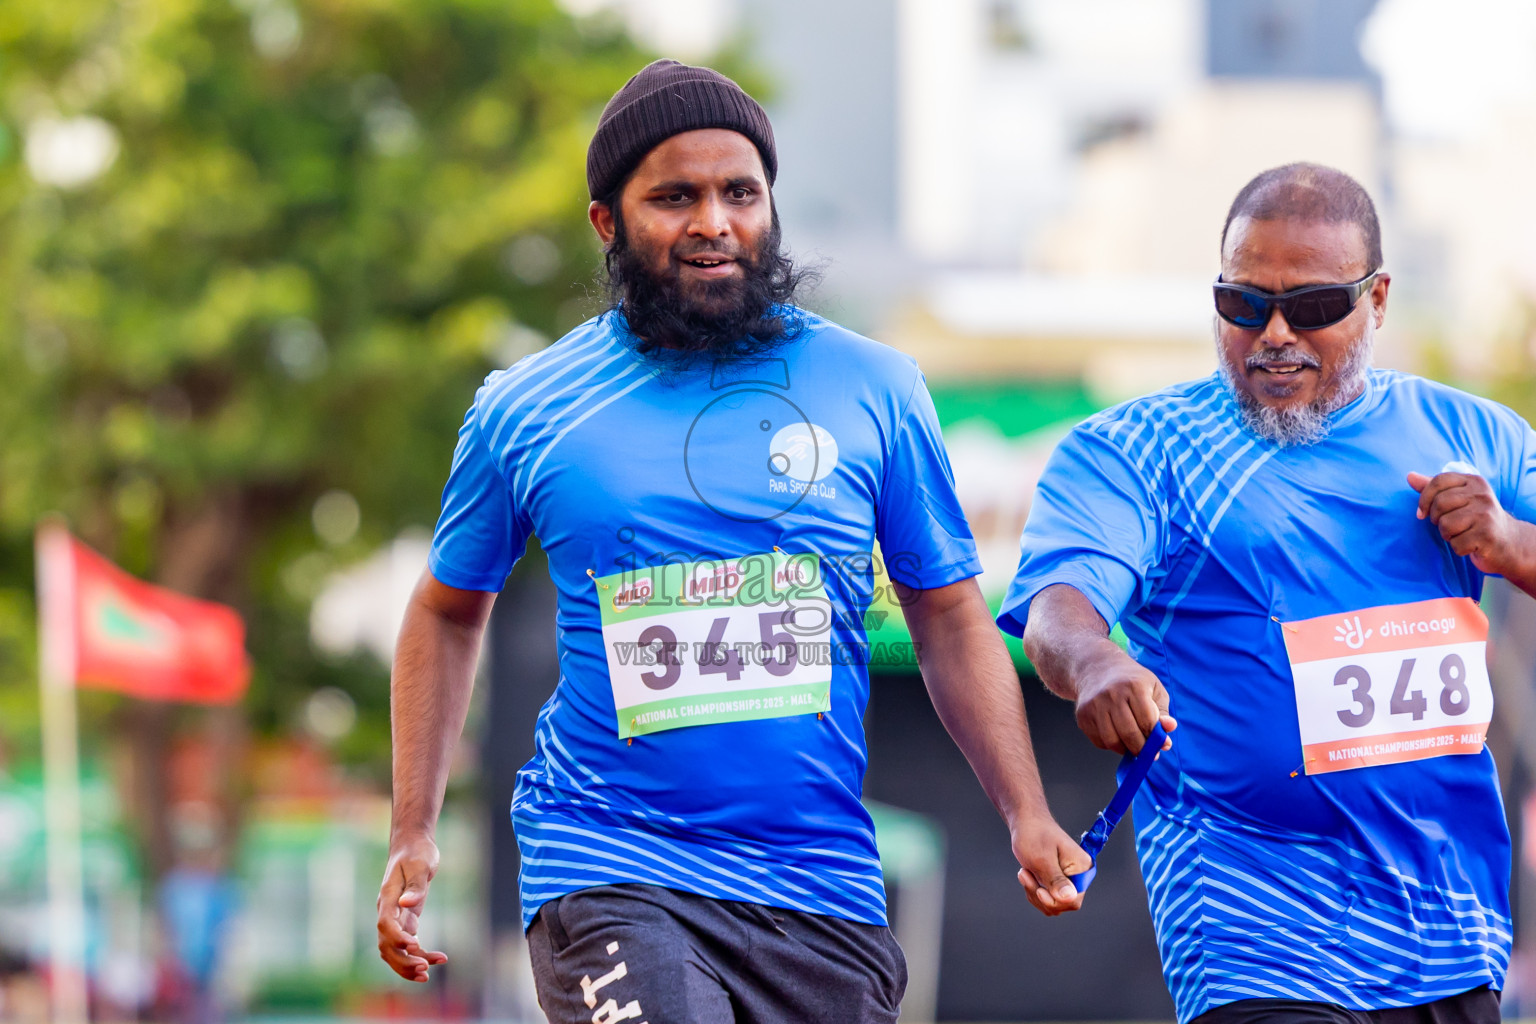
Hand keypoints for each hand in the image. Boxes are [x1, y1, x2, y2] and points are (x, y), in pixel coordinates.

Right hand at [376, 832, 447, 981]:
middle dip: (402, 961)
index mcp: (388, 897)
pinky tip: (438, 959)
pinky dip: (419, 954)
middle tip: (424, 970)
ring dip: (407, 965)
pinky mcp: (406, 919)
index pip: (385, 924)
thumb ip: (416, 885)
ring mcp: (395, 917)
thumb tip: (407, 904)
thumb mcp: (421, 864)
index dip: (397, 938)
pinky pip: (408, 944)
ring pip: (394, 950)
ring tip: (427, 975)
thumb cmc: (417, 852)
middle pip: (386, 945)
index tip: (415, 945)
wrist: (413, 845)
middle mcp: (388, 910)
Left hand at [1011, 813, 1090, 915]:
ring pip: (1052, 904)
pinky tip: (1027, 875)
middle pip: (1062, 904)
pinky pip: (1046, 900)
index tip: (1038, 891)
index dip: (1054, 901)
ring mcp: (1068, 881)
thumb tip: (1069, 898)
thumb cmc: (1034, 835)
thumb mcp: (1042, 859)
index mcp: (1082, 868)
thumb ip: (1056, 880)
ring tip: (1025, 872)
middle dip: (1040, 894)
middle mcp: (1079, 877)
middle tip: (1024, 874)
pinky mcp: (1058, 883)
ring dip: (1034, 892)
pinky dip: (1033, 891)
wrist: (1026, 823)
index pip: (1073, 900)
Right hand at [1073, 644, 1176, 754]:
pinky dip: (1110, 745)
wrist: (1097, 667)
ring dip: (1125, 750)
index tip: (1161, 744)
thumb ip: (1163, 713)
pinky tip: (1117, 736)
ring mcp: (1094, 705)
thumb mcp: (1153, 689)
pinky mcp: (1083, 715)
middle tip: (1148, 752)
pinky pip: (1099, 741)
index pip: (1147, 722)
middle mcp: (1112, 694)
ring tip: (1132, 744)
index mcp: (1134, 686)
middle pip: (1129, 734)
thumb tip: (1167, 736)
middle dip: (1142, 749)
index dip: (1156, 738)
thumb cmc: (1131, 680)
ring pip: (1112, 741)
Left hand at [1408, 471, 1519, 574]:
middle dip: (1437, 519)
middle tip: (1448, 525)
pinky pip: (1456, 544)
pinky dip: (1458, 548)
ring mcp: (1487, 514)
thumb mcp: (1458, 498)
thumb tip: (1409, 476)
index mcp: (1474, 481)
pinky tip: (1471, 544)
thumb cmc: (1476, 518)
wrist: (1507, 541)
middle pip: (1439, 504)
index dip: (1424, 498)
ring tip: (1461, 534)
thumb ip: (1434, 488)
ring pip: (1446, 525)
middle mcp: (1482, 495)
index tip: (1422, 512)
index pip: (1438, 481)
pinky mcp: (1487, 534)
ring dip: (1448, 535)